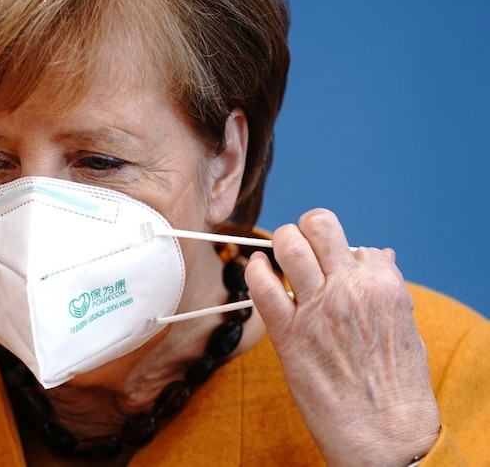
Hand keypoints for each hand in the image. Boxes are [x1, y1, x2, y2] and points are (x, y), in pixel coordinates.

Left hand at [245, 209, 439, 466]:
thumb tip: (378, 255)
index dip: (342, 256)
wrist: (383, 433)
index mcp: (383, 283)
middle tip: (301, 246)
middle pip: (319, 225)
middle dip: (306, 229)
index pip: (356, 244)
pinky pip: (261, 285)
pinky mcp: (288, 331)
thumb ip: (386, 288)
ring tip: (278, 256)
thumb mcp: (404, 326)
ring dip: (280, 243)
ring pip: (288, 243)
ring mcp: (317, 307)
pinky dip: (254, 271)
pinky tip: (255, 271)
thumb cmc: (396, 385)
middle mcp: (349, 287)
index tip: (335, 270)